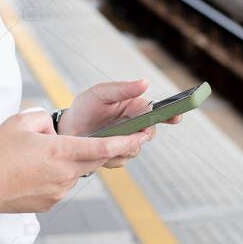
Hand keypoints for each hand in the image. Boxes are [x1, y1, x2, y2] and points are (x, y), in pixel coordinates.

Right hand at [0, 109, 146, 224]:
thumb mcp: (21, 121)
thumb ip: (47, 120)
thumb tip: (57, 131)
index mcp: (60, 152)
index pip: (102, 147)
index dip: (126, 142)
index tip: (143, 136)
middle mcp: (65, 175)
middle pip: (95, 160)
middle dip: (102, 148)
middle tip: (109, 137)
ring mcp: (58, 192)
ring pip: (77, 171)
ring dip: (72, 160)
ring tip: (42, 153)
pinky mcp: (50, 203)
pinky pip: (63, 183)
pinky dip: (58, 173)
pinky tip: (35, 169)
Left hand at [57, 79, 182, 168]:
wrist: (65, 130)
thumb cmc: (85, 107)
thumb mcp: (101, 93)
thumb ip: (122, 89)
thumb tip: (145, 83)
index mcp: (134, 107)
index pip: (158, 111)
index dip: (171, 114)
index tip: (176, 116)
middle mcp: (134, 125)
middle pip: (150, 133)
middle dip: (142, 134)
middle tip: (134, 132)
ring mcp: (126, 142)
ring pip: (136, 149)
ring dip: (123, 145)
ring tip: (106, 138)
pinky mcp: (116, 156)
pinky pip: (122, 160)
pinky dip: (111, 156)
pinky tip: (99, 148)